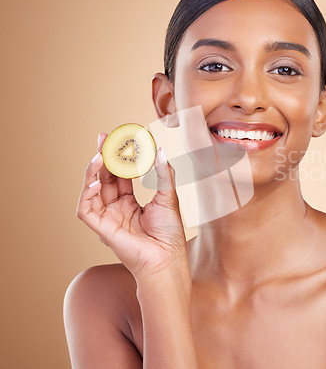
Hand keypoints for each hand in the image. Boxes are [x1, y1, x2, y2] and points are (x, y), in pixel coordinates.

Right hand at [76, 133, 187, 279]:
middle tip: (104, 137)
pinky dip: (86, 194)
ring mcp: (107, 218)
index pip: (119, 175)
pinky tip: (96, 181)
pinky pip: (85, 209)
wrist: (167, 258)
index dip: (117, 157)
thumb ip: (163, 174)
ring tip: (100, 155)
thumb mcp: (168, 197)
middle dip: (102, 157)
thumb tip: (160, 149)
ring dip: (93, 171)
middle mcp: (116, 208)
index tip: (117, 137)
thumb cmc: (170, 233)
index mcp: (130, 202)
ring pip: (91, 190)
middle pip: (104, 178)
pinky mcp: (101, 229)